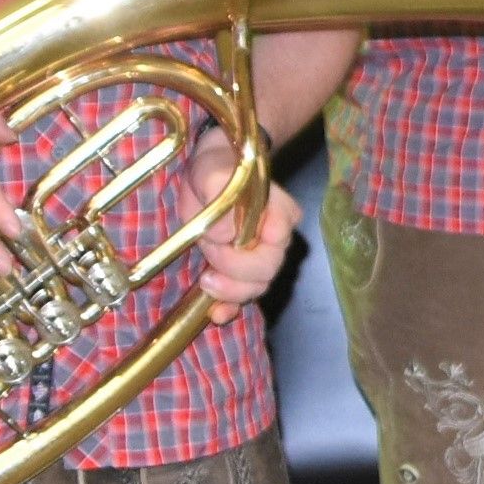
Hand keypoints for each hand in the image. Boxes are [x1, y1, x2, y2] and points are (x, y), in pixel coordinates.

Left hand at [179, 128, 299, 321]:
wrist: (209, 176)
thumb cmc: (215, 169)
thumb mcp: (212, 172)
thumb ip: (220, 196)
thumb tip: (224, 235)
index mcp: (279, 213)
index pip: (277, 242)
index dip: (244, 250)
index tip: (213, 238)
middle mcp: (278, 240)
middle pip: (267, 272)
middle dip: (232, 271)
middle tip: (206, 252)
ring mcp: (262, 259)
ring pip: (256, 289)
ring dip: (228, 291)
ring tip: (204, 275)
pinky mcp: (243, 273)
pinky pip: (243, 300)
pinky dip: (229, 309)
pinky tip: (215, 313)